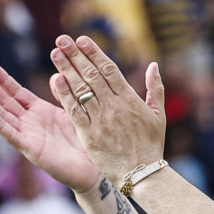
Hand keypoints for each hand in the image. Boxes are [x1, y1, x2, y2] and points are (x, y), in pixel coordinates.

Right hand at [0, 64, 99, 193]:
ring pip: (4, 117)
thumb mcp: (74, 112)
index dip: (4, 80)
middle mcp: (31, 123)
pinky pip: (13, 136)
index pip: (17, 93)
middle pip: (6, 102)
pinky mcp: (32, 150)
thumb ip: (64, 95)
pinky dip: (0, 125)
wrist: (92, 168)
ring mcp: (29, 136)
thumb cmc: (85, 140)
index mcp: (40, 111)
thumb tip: (57, 75)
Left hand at [48, 35, 165, 184]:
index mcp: (130, 100)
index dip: (94, 53)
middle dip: (76, 56)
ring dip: (67, 69)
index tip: (82, 39)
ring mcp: (101, 120)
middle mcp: (114, 107)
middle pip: (92, 75)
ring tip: (55, 53)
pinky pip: (74, 111)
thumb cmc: (151, 146)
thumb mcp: (158, 116)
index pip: (109, 70)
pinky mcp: (90, 135)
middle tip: (62, 39)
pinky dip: (65, 95)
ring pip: (81, 90)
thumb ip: (155, 89)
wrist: (141, 174)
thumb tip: (154, 65)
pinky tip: (55, 80)